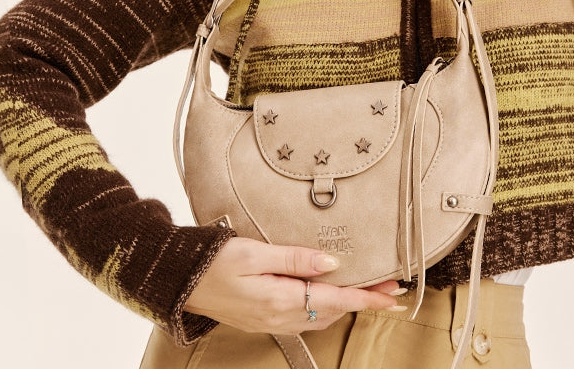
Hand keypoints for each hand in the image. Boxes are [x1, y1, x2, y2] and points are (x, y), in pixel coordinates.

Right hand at [184, 237, 403, 333]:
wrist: (181, 280)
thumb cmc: (213, 262)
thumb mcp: (254, 252)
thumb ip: (294, 258)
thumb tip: (331, 262)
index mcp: (280, 300)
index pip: (336, 299)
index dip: (367, 297)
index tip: (392, 296)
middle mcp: (280, 316)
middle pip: (334, 309)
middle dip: (364, 300)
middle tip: (390, 288)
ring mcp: (272, 320)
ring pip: (322, 314)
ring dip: (348, 303)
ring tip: (369, 291)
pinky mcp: (265, 316)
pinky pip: (306, 315)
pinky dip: (327, 306)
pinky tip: (332, 295)